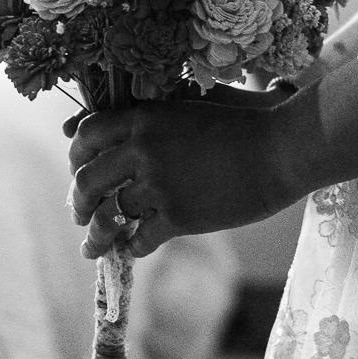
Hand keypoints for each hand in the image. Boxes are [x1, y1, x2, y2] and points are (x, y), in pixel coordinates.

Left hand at [67, 81, 312, 259]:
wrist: (280, 149)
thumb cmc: (241, 124)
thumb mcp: (189, 108)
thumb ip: (149, 116)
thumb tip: (115, 132)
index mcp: (144, 118)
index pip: (86, 136)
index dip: (77, 156)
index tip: (80, 170)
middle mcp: (143, 150)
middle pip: (88, 180)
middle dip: (78, 202)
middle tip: (79, 214)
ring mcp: (159, 185)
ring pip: (110, 216)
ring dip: (99, 234)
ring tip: (95, 246)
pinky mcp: (178, 217)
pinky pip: (139, 240)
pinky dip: (132, 248)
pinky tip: (133, 249)